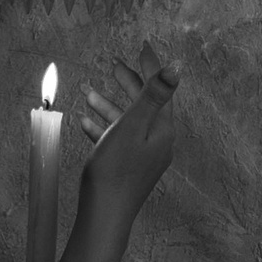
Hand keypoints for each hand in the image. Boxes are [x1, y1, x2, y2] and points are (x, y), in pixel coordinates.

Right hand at [77, 40, 179, 223]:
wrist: (104, 216)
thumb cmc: (115, 171)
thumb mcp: (133, 126)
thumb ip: (154, 95)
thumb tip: (176, 66)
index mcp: (162, 130)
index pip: (160, 89)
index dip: (150, 65)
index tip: (143, 45)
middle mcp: (158, 142)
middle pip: (145, 103)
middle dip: (128, 82)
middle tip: (114, 63)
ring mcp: (144, 157)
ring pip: (128, 121)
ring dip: (108, 104)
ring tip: (88, 91)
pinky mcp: (129, 168)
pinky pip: (118, 140)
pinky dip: (103, 127)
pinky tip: (85, 122)